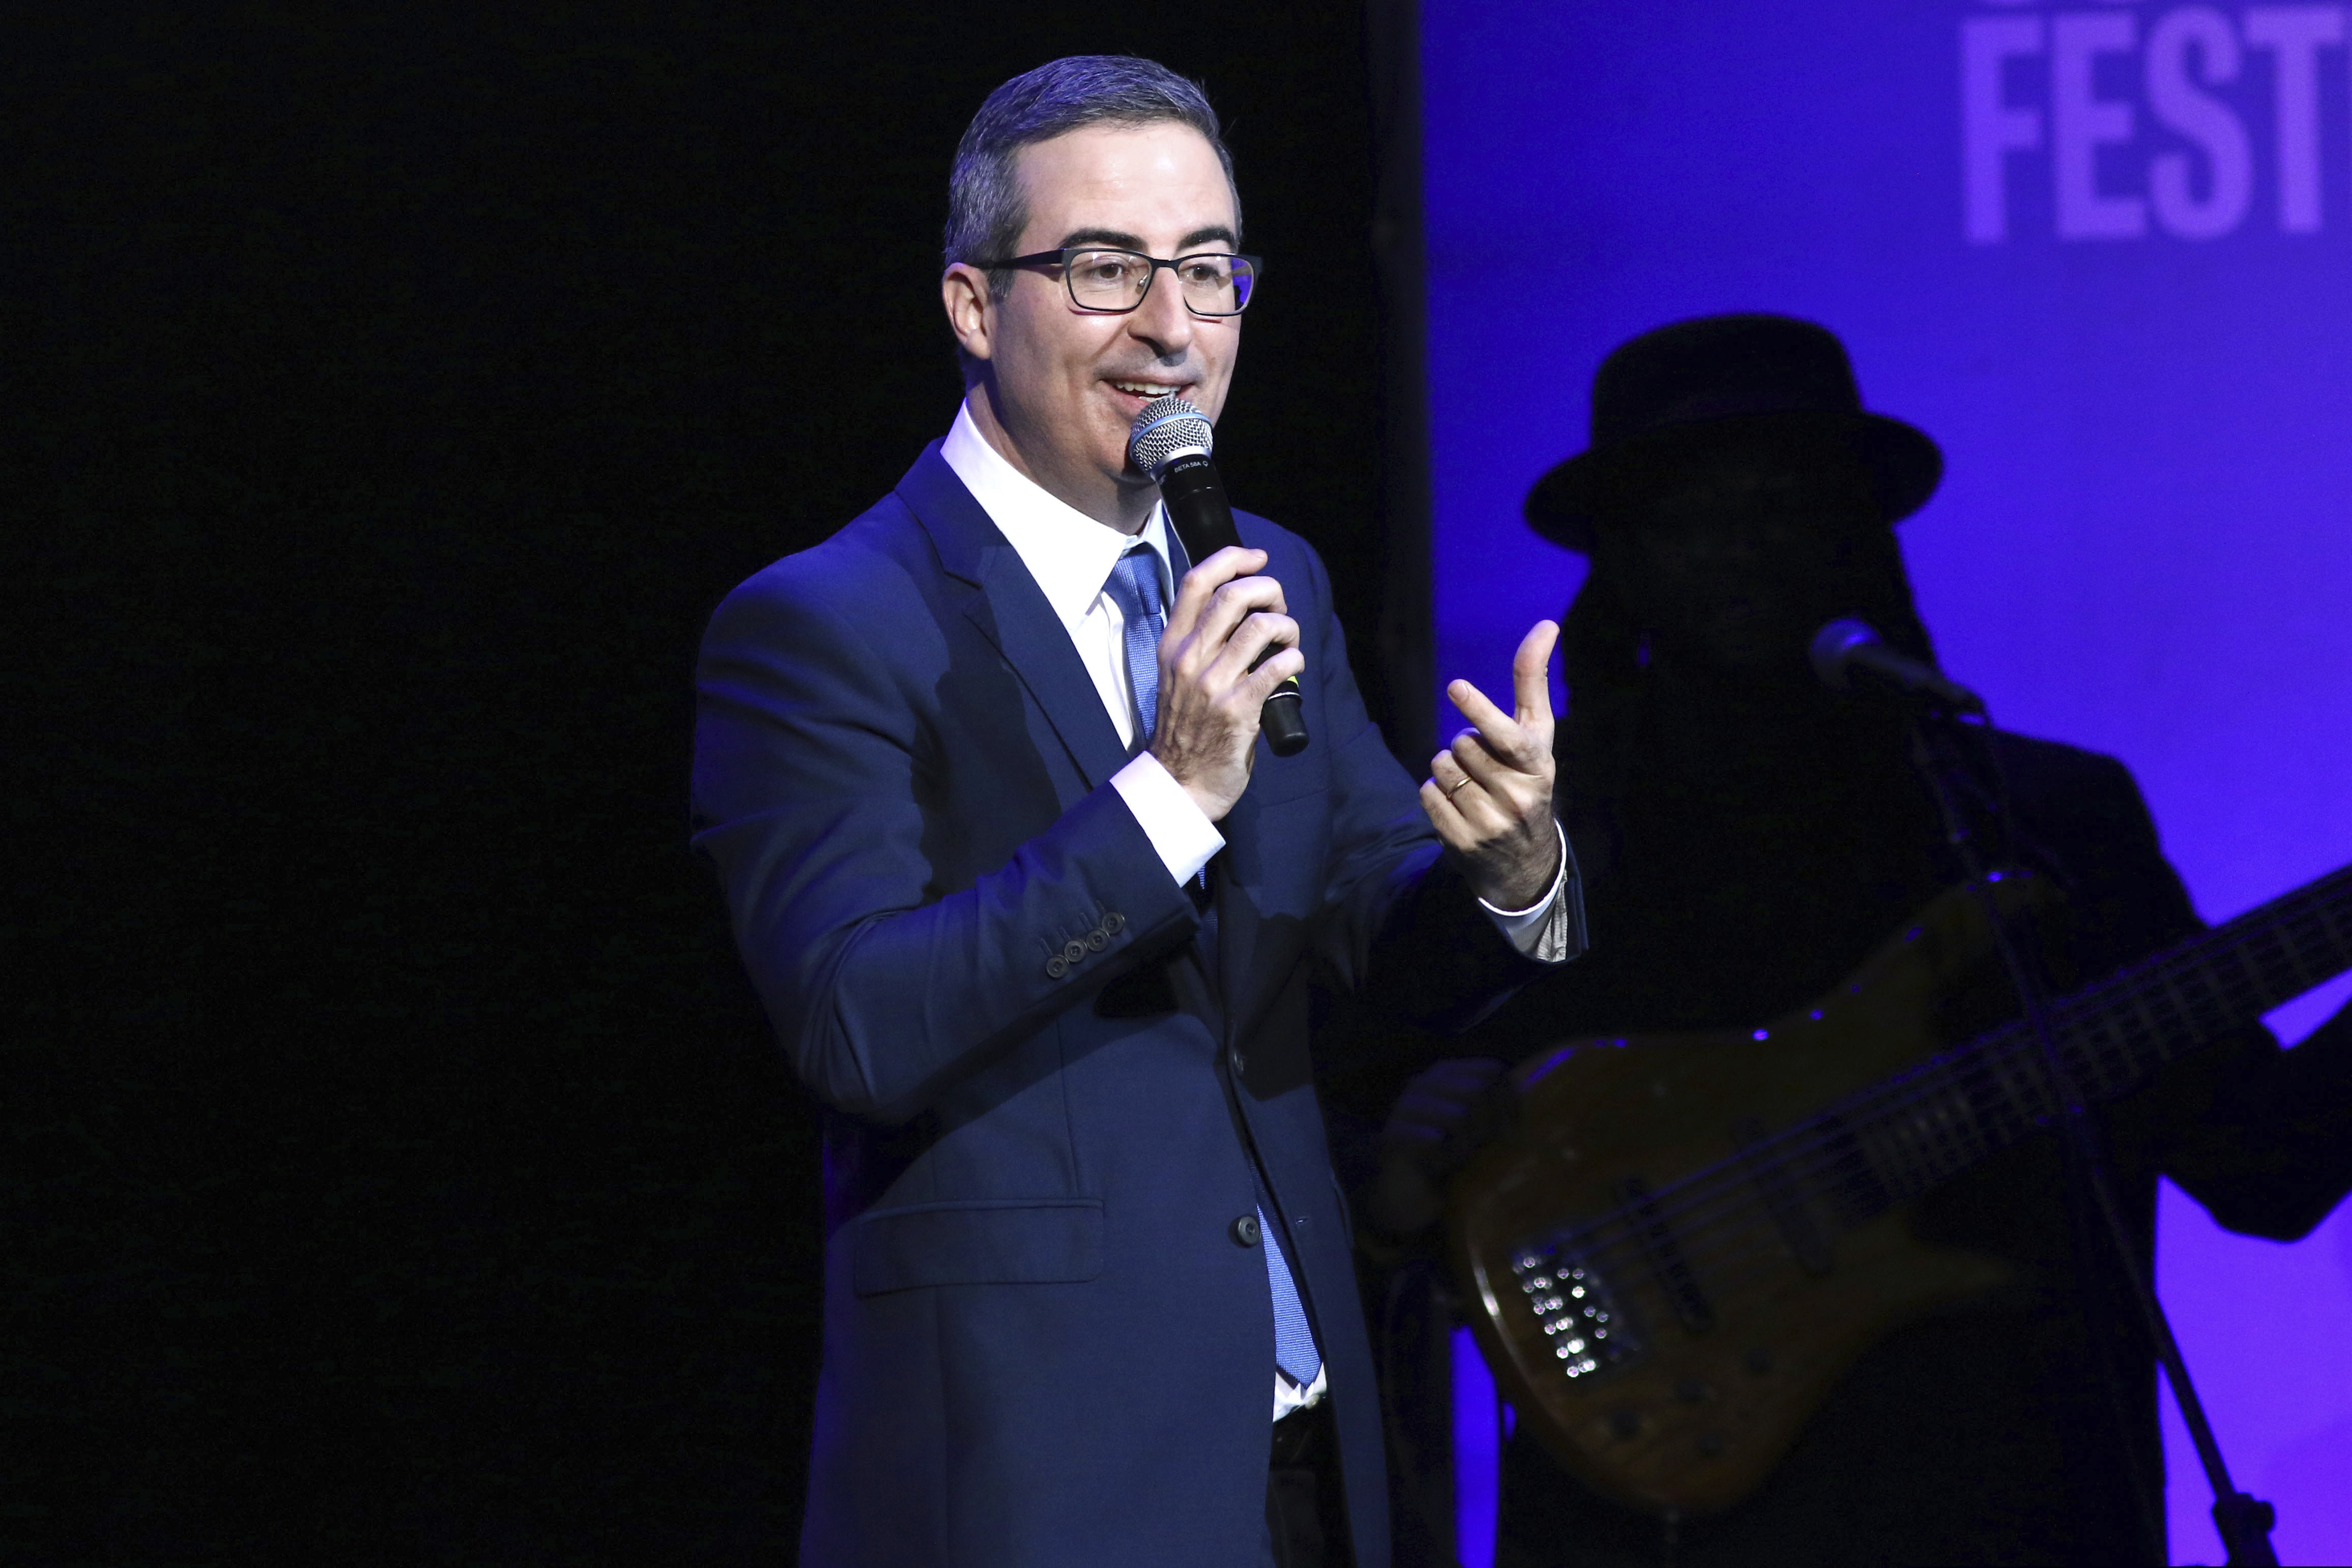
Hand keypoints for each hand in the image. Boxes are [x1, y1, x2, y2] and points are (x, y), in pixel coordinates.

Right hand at [1150, 546, 1305, 822]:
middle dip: (1269, 589)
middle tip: (1278, 607)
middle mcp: (1190, 659)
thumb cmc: (1188, 729)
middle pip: (1234, 594)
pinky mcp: (1238, 709)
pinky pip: (1277, 666)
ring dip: (1287, 625)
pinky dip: (1294, 659)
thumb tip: (1243, 610)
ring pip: (1261, 626)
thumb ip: (1201, 644)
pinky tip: (1293, 667)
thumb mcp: (1178, 677)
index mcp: (1173, 646)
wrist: (1180, 782)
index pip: (1197, 582)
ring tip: (1289, 641)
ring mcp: (1213, 684)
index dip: (1232, 558)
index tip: (1256, 557)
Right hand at [1368, 1057, 1512, 1237]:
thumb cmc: (1451, 1155)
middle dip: (1486, 1125)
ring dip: (1465, 1145)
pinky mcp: (1394, 1134)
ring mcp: (1405, 1105)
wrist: (1410, 1190)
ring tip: (1458, 1158)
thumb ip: (1500, 1110)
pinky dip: (1444, 1157)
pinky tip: (1439, 1166)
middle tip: (1479, 1149)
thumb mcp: (1482, 1127)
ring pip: (1459, 1115)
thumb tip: (1528, 1116)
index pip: (1491, 1071)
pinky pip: (1435, 1140)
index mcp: (1448, 1073)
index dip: (1508, 1102)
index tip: (1508, 1131)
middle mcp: (1425, 1081)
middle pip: (1477, 1090)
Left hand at [1421, 620, 1561, 908]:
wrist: (1524, 860)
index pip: (1507, 735)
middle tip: (1483, 764)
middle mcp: (1520, 794)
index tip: (1455, 686)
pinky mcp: (1463, 841)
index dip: (1480, 709)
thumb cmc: (1526, 777)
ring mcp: (1491, 821)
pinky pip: (1427, 794)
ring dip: (1448, 769)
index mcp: (1539, 765)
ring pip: (1441, 768)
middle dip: (1464, 745)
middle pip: (1461, 744)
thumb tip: (1547, 623)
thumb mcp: (1536, 735)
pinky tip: (1458, 805)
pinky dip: (1435, 793)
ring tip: (1471, 785)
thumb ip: (1533, 682)